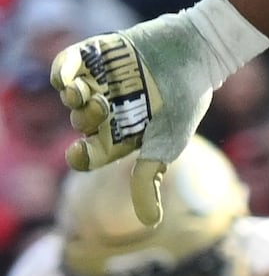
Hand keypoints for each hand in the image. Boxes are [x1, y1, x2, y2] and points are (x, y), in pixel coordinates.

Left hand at [52, 2, 261, 225]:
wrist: (199, 52)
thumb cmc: (186, 100)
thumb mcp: (167, 143)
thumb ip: (149, 179)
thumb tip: (150, 223)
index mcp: (122, 134)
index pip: (88, 154)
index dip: (79, 156)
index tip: (78, 152)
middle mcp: (109, 110)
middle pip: (80, 123)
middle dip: (87, 119)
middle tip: (105, 108)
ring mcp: (101, 82)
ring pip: (71, 96)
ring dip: (72, 97)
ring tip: (83, 92)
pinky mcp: (97, 54)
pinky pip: (66, 63)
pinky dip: (62, 70)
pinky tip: (71, 77)